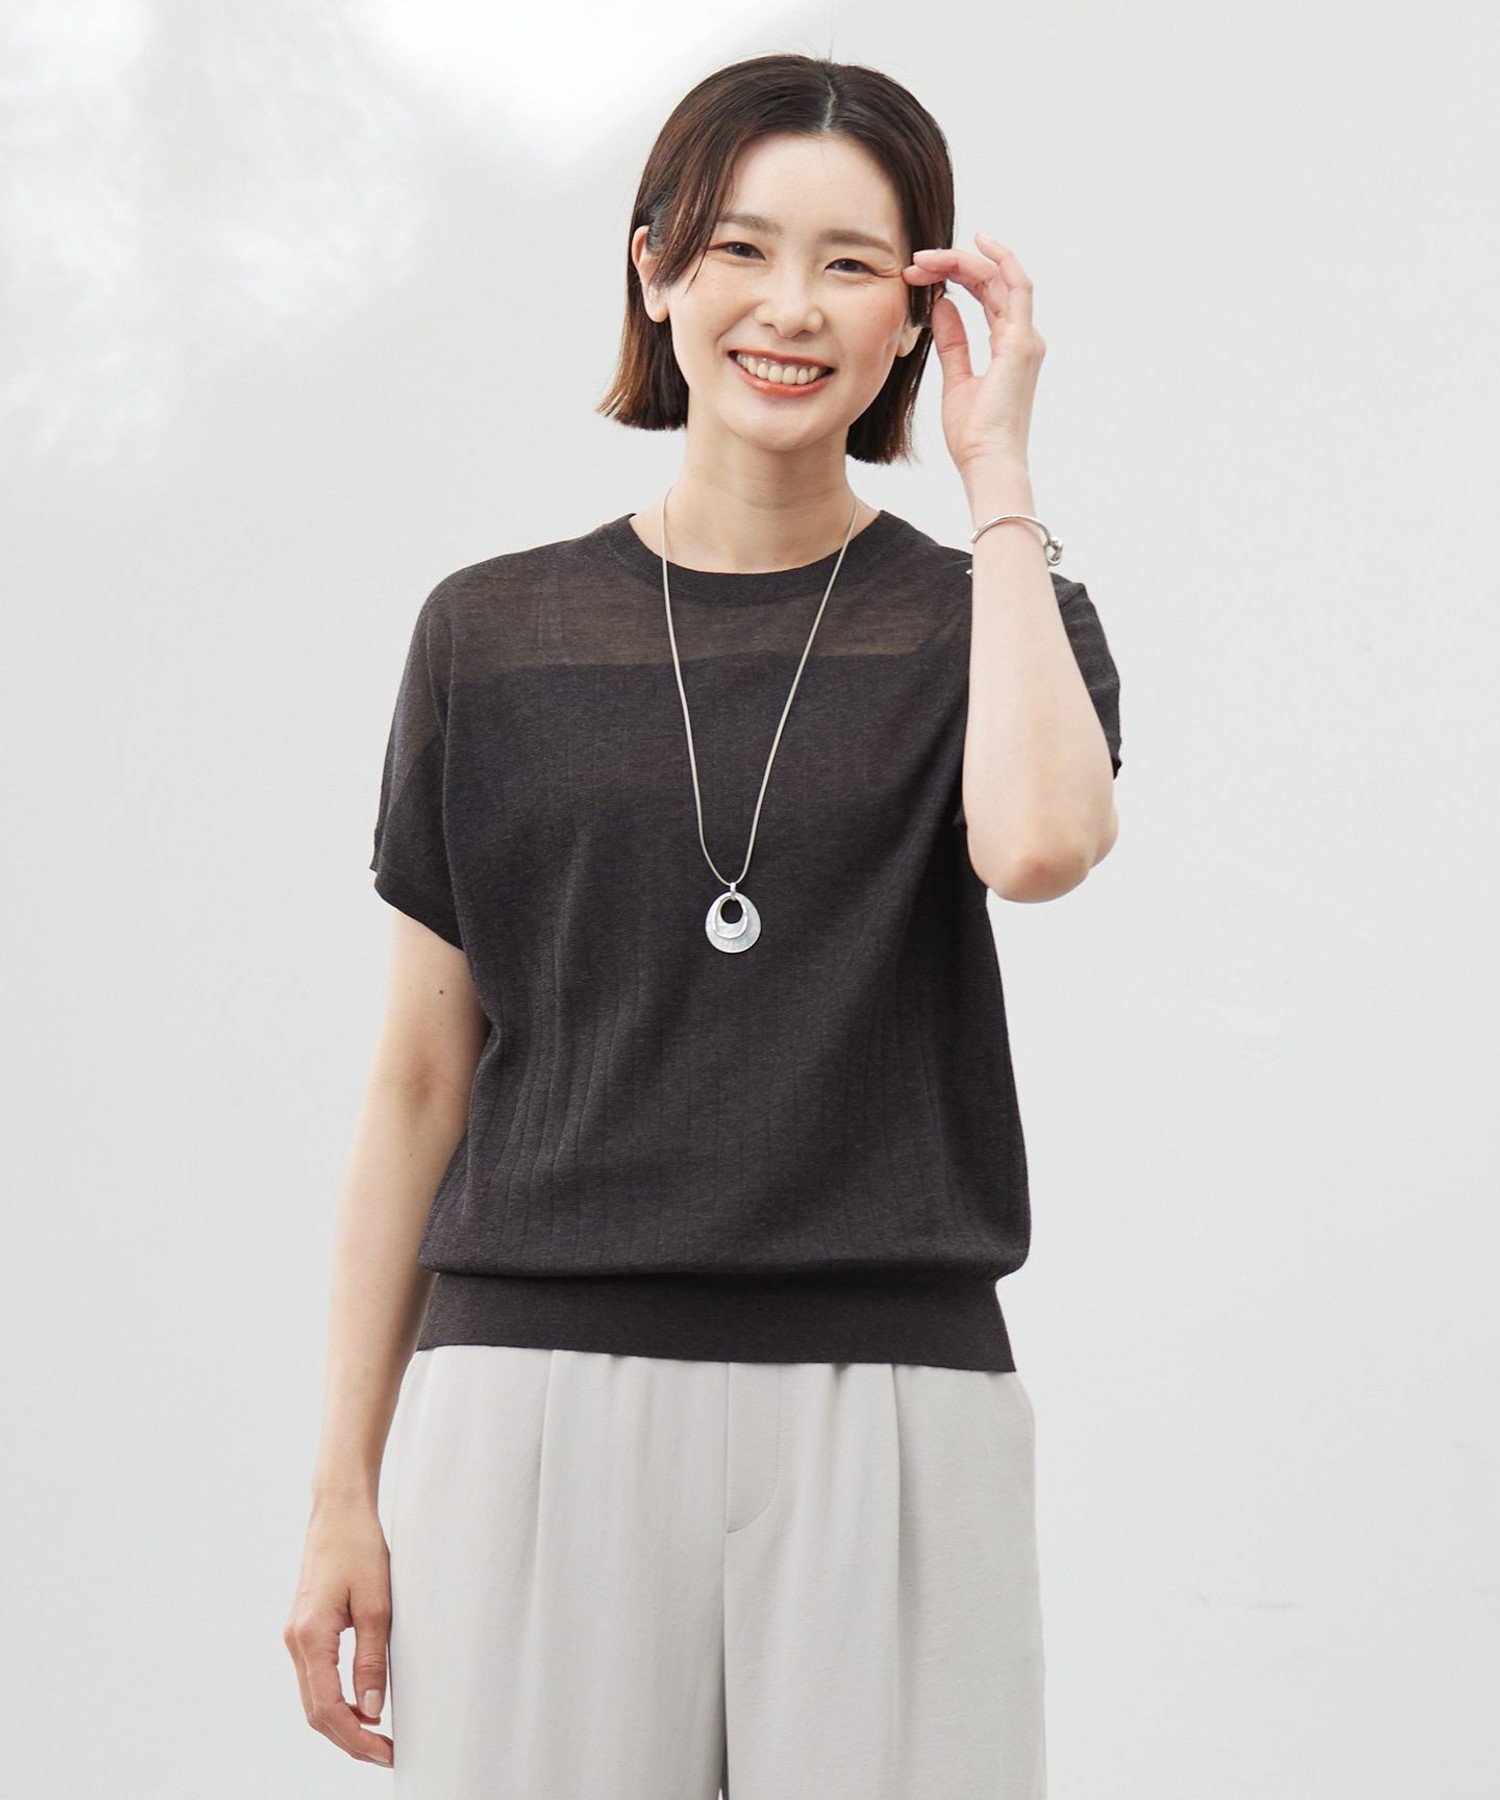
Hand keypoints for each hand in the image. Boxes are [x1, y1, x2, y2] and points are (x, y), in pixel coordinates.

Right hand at [284, 1501, 395, 1767]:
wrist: (338, 1511)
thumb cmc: (358, 1547)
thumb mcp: (377, 1604)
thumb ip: (372, 1660)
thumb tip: (372, 1709)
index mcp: (310, 1638)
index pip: (327, 1710)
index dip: (356, 1738)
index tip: (384, 1752)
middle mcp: (295, 1642)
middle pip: (316, 1712)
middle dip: (349, 1739)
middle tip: (385, 1753)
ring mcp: (296, 1637)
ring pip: (314, 1698)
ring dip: (342, 1723)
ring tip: (378, 1736)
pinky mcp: (305, 1630)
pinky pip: (316, 1678)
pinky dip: (336, 1700)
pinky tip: (361, 1704)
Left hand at [903, 232, 1044, 474]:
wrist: (987, 463)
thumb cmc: (974, 435)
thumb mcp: (956, 380)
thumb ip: (953, 342)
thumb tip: (941, 306)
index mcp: (1009, 347)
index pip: (986, 295)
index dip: (956, 276)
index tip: (922, 273)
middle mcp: (1022, 338)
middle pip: (992, 281)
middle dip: (953, 265)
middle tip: (917, 261)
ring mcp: (1025, 338)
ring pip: (1000, 278)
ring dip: (963, 262)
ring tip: (927, 257)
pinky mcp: (1021, 343)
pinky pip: (1016, 287)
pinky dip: (999, 261)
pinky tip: (976, 244)